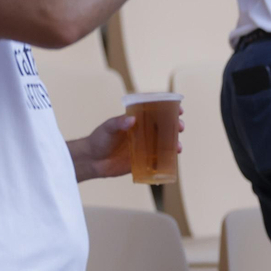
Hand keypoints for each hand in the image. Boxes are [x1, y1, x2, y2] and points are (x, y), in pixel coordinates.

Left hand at [67, 108, 184, 182]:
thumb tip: (131, 119)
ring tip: (178, 147)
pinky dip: (167, 159)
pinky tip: (172, 159)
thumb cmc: (98, 140)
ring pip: (165, 143)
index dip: (169, 110)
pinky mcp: (144, 160)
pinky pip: (159, 159)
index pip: (156, 112)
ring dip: (175, 143)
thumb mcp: (107, 128)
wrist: (91, 161)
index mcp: (138, 121)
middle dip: (176, 126)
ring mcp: (145, 147)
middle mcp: (144, 133)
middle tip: (180, 127)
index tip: (179, 109)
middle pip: (165, 127)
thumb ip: (118, 122)